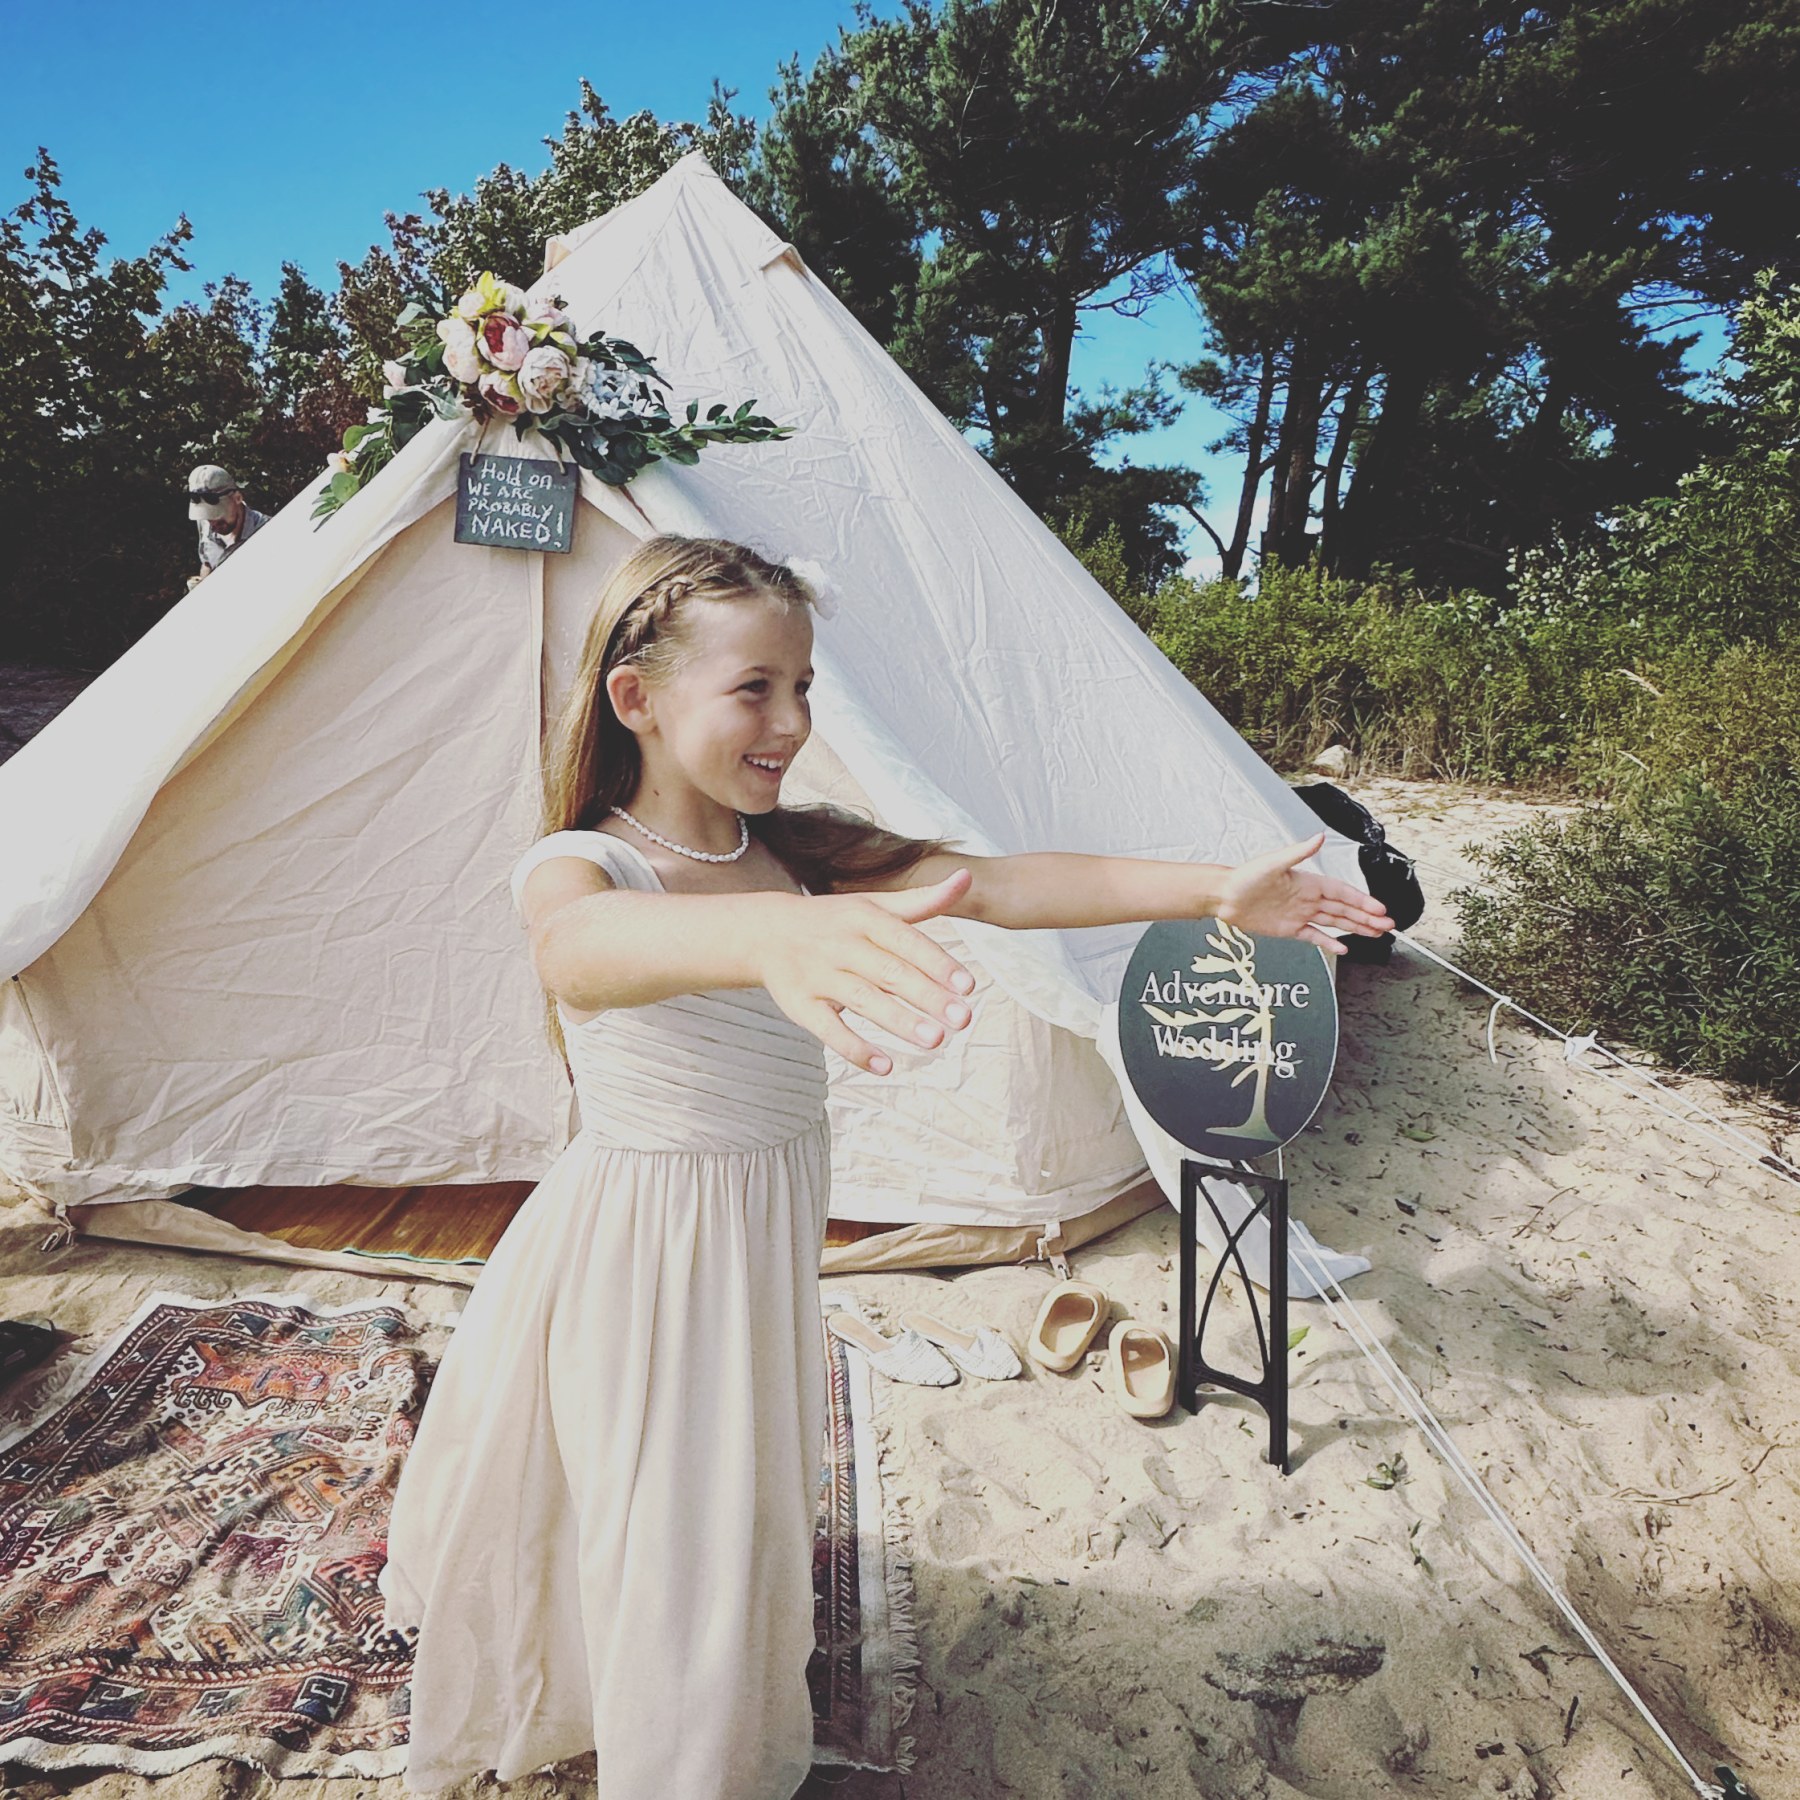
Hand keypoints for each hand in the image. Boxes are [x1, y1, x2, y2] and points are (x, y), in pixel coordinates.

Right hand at [758, 870, 977, 1073]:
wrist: (764, 932)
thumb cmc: (833, 921)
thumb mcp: (874, 905)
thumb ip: (922, 900)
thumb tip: (966, 878)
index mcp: (863, 918)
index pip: (905, 940)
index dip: (937, 963)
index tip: (968, 986)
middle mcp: (841, 945)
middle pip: (889, 972)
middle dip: (927, 996)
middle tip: (963, 1019)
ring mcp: (818, 977)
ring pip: (863, 1000)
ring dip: (899, 1021)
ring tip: (935, 1040)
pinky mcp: (799, 1005)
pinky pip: (828, 1029)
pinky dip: (855, 1048)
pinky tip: (885, 1065)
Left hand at [1215, 831, 1394, 955]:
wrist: (1224, 896)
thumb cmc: (1245, 877)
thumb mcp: (1274, 862)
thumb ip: (1299, 851)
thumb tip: (1318, 836)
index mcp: (1308, 882)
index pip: (1342, 892)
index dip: (1362, 900)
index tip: (1379, 908)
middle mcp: (1307, 899)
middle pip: (1344, 909)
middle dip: (1368, 917)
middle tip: (1388, 924)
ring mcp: (1300, 914)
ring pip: (1335, 922)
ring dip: (1356, 928)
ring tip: (1376, 933)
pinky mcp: (1290, 929)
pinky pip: (1315, 936)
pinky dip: (1329, 942)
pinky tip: (1344, 947)